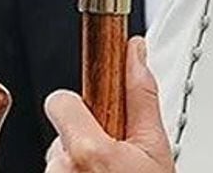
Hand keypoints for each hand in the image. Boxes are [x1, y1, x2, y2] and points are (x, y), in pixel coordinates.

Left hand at [44, 37, 173, 172]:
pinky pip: (58, 172)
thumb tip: (134, 52)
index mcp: (88, 150)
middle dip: (85, 136)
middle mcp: (62, 167)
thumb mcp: (154, 147)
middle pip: (62, 129)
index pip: (60, 101)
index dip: (79, 105)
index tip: (93, 111)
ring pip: (59, 155)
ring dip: (81, 160)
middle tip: (115, 156)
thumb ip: (140, 97)